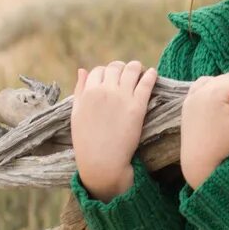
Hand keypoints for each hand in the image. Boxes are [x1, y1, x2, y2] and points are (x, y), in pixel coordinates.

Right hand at [71, 60, 156, 200]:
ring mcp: (122, 97)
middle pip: (115, 67)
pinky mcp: (137, 106)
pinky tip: (152, 73)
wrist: (102, 162)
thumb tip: (82, 70)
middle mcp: (105, 90)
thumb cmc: (86, 141)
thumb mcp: (76, 114)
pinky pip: (146, 83)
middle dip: (120, 68)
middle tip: (126, 74)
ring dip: (135, 67)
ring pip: (132, 69)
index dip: (105, 72)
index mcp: (88, 92)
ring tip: (139, 72)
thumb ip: (79, 90)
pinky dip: (150, 75)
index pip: (98, 70)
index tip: (111, 78)